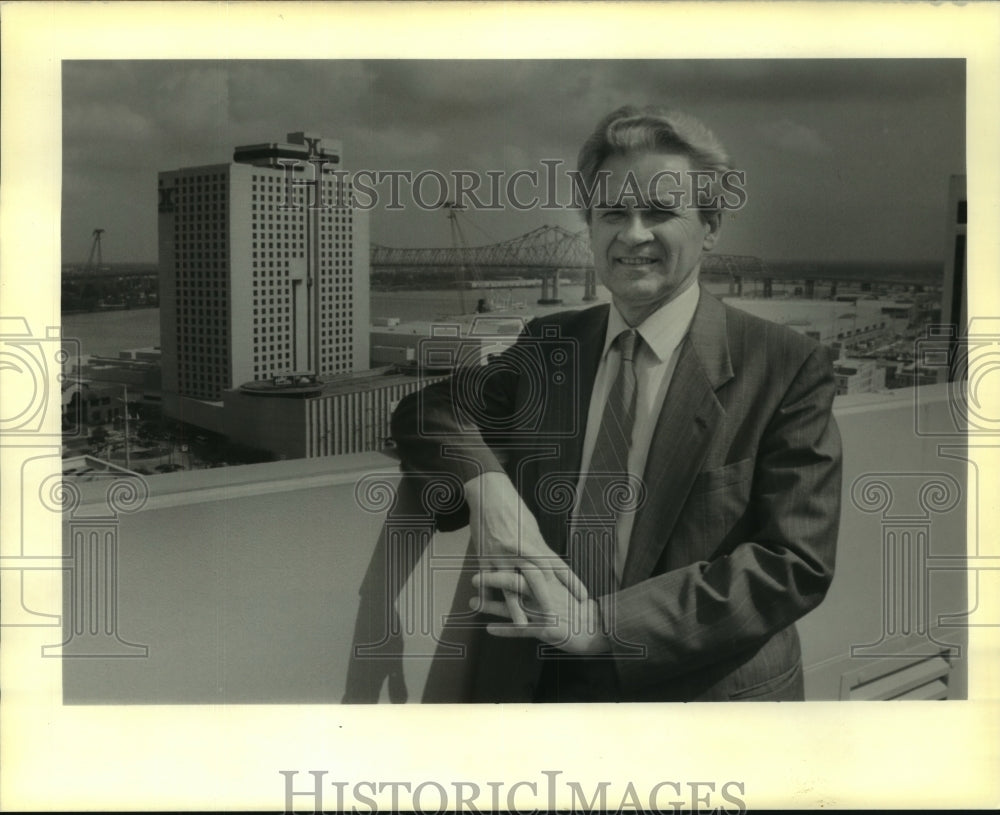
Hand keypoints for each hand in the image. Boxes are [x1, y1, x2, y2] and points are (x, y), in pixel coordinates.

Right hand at [464, 472, 587, 623]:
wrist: (490, 493)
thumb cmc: (513, 509)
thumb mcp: (531, 528)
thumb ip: (539, 548)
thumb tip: (549, 564)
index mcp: (536, 543)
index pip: (559, 566)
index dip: (572, 582)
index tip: (584, 597)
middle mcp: (521, 551)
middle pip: (537, 579)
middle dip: (547, 599)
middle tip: (558, 618)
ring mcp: (501, 555)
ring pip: (510, 585)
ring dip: (516, 607)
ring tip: (523, 624)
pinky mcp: (484, 556)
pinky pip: (486, 579)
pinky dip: (486, 595)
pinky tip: (486, 609)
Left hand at [471, 565, 611, 653]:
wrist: (598, 627)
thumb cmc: (577, 607)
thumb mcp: (560, 586)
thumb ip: (543, 577)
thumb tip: (527, 566)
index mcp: (549, 580)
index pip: (523, 565)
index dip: (506, 558)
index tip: (488, 552)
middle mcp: (544, 594)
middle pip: (515, 581)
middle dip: (493, 579)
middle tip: (473, 577)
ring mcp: (544, 612)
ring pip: (513, 606)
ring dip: (491, 605)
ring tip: (471, 603)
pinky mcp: (545, 630)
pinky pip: (521, 630)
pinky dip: (504, 630)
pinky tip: (488, 629)